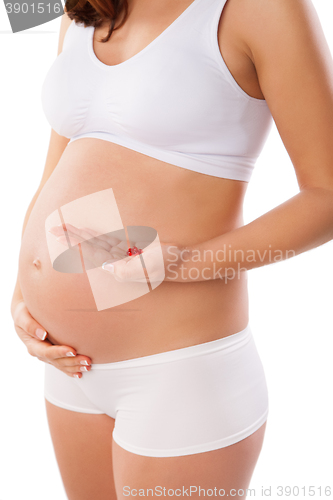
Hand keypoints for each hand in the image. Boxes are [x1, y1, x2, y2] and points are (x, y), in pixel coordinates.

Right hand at [12, 301, 90, 377]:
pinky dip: (71, 370)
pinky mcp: (53, 355)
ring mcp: (47, 355)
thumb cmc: (24, 313)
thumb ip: (30, 325)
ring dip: (75, 367)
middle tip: (86, 360)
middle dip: (73, 362)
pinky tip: (79, 373)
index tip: (73, 350)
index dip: (60, 352)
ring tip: (88, 366)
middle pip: (57, 361)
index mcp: (33, 345)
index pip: (47, 352)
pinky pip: (62, 365)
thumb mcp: (22, 316)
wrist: (25, 314)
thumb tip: (42, 334)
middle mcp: (40, 353)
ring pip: (61, 365)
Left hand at [48, 223, 188, 282]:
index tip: (62, 236)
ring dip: (81, 236)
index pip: (93, 252)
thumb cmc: (167, 264)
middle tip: (53, 230)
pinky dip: (97, 237)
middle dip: (72, 239)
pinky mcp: (130, 249)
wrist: (181, 262)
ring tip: (65, 229)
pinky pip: (109, 241)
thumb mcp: (148, 269)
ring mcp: (124, 255)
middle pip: (90, 247)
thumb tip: (107, 266)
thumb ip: (126, 269)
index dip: (77, 243)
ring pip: (97, 243)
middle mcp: (118, 261)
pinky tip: (86, 233)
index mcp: (120, 266)